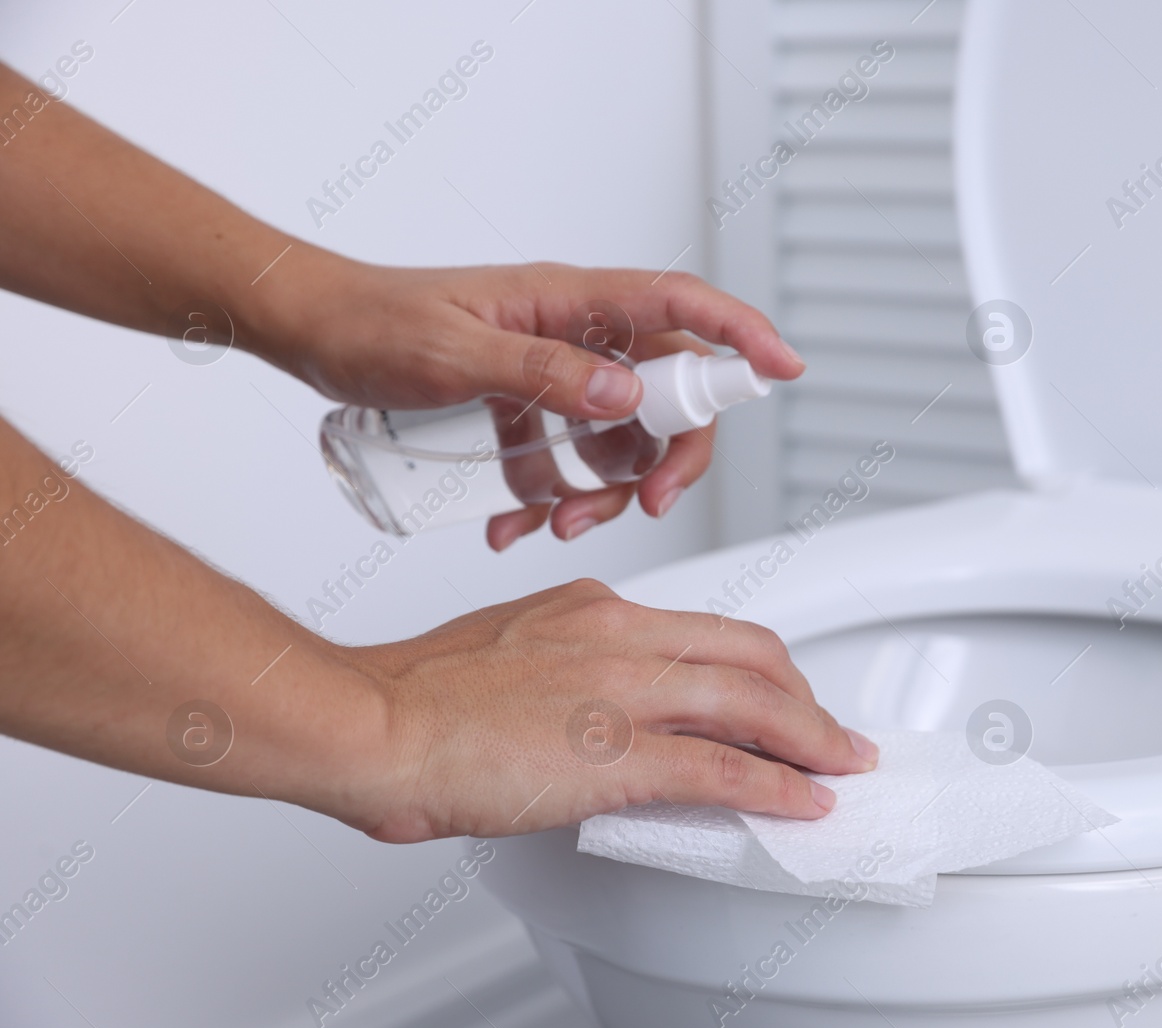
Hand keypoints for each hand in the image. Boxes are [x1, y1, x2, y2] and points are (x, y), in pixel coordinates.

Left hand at [257, 259, 804, 549]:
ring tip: (548, 524)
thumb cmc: (370, 324)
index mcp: (568, 301)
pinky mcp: (524, 405)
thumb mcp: (452, 354)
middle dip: (665, 455)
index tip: (783, 370)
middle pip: (665, 392)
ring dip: (601, 492)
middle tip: (644, 504)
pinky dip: (549, 498)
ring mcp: (550, 371)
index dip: (740, 335)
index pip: (680, 306)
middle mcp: (572, 333)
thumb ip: (542, 372)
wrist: (309, 332)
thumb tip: (627, 395)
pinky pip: (564, 459)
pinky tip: (508, 523)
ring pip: (617, 438)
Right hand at [342, 579, 878, 843]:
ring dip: (812, 741)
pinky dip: (778, 787)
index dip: (760, 667)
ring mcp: (626, 691)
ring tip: (840, 766)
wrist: (369, 721)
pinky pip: (726, 769)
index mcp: (596, 608)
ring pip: (756, 704)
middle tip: (825, 732)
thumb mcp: (512, 649)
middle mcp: (623, 635)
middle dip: (802, 698)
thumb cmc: (414, 694)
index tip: (776, 694)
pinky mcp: (619, 752)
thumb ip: (569, 667)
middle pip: (753, 656)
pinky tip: (803, 802)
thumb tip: (599, 707)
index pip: (707, 629)